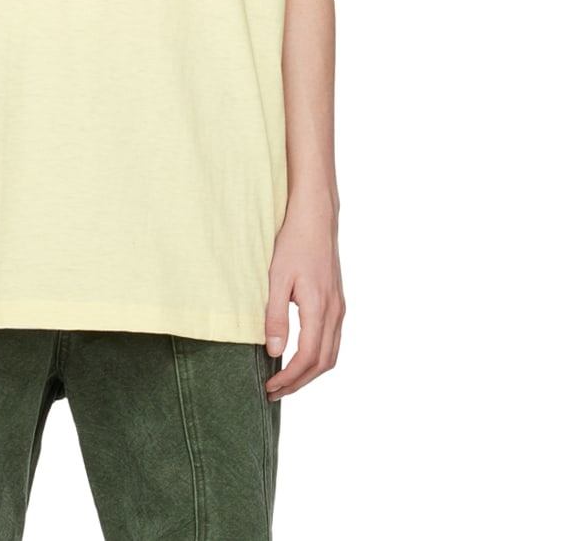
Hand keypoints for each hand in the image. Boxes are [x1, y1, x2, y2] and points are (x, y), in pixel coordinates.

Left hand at [263, 202, 345, 399]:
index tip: (270, 387)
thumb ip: (275, 316)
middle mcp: (335, 312)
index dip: (290, 377)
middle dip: (299, 382)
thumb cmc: (292, 243)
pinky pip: (333, 340)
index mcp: (319, 308)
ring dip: (310, 372)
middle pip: (323, 362)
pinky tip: (300, 356)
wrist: (315, 218)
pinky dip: (318, 356)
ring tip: (285, 380)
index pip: (308, 357)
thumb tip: (274, 352)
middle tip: (274, 392)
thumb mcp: (276, 278)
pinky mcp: (337, 301)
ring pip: (331, 354)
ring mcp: (339, 307)